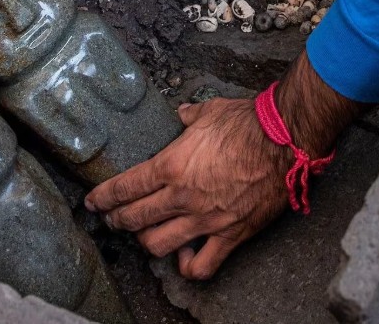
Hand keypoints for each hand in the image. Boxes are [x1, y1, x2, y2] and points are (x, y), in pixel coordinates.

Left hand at [85, 98, 292, 279]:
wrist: (285, 141)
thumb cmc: (247, 123)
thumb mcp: (208, 111)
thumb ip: (188, 117)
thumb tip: (182, 114)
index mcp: (171, 165)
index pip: (124, 188)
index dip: (103, 198)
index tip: (93, 203)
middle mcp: (182, 196)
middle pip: (134, 219)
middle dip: (117, 221)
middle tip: (112, 220)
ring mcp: (205, 219)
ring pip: (158, 245)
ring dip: (146, 242)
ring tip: (145, 236)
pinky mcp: (230, 234)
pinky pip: (202, 266)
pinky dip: (187, 266)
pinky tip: (184, 256)